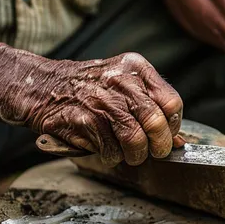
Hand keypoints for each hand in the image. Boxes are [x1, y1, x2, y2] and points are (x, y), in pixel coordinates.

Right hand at [5, 53, 183, 166]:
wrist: (45, 87)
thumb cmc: (91, 89)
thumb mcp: (124, 84)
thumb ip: (152, 107)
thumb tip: (180, 142)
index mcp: (136, 68)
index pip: (171, 102)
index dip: (172, 125)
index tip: (166, 134)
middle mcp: (121, 81)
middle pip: (156, 123)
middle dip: (159, 145)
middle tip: (154, 152)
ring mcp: (103, 102)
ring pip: (136, 141)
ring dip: (134, 155)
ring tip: (128, 153)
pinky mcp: (86, 121)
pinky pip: (111, 151)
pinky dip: (111, 156)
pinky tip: (104, 146)